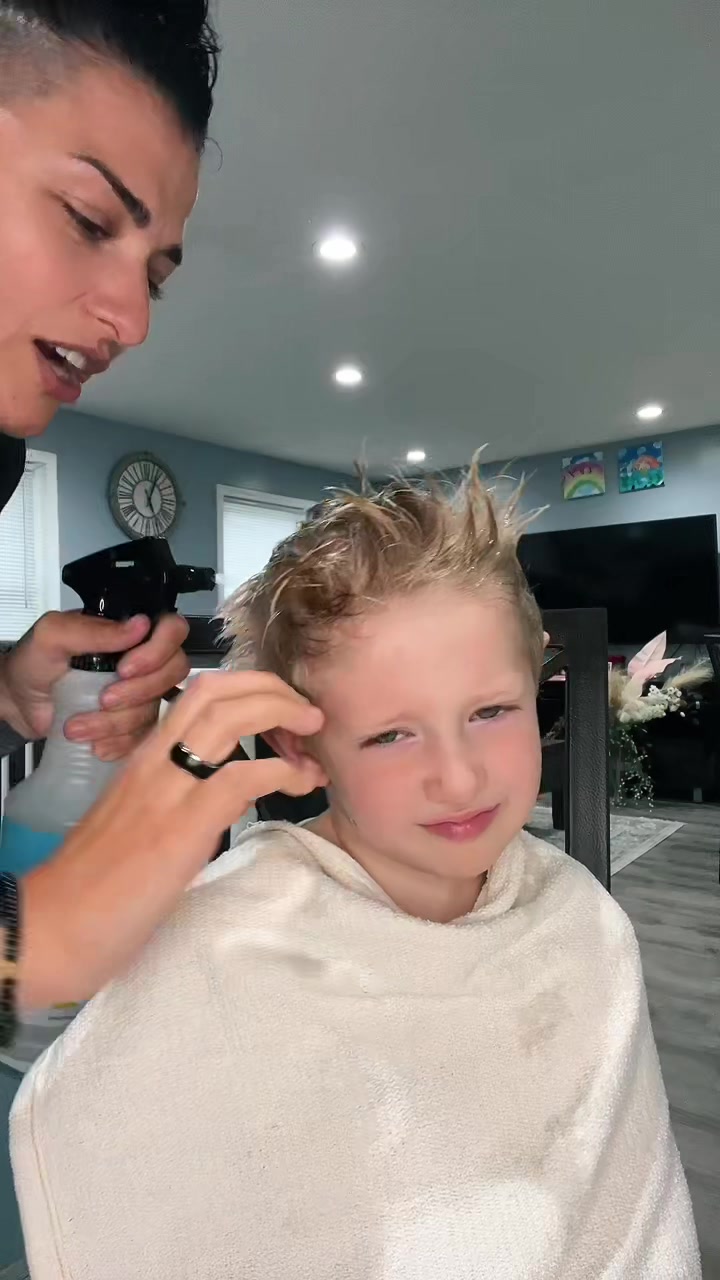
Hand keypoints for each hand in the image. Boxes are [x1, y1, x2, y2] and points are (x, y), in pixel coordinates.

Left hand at [0, 611, 189, 757]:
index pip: (172, 630)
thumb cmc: (34, 663)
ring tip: (76, 727)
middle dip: (139, 692)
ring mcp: (141, 694)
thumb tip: (140, 625)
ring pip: (155, 709)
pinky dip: (119, 743)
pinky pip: (145, 737)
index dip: (159, 650)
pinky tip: (95, 745)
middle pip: (174, 671)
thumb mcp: (53, 636)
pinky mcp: (134, 724)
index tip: (125, 669)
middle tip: (103, 700)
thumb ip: (93, 630)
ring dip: (116, 723)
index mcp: (129, 633)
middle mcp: (143, 660)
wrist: (19, 704)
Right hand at [20, 670, 325, 1006]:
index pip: (198, 692)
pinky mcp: (182, 826)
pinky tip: (301, 784)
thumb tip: (225, 795)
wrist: (57, 924)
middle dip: (273, 689)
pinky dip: (282, 772)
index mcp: (144, 757)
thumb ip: (177, 797)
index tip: (281, 711)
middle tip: (307, 714)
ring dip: (283, 718)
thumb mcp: (139, 820)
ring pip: (231, 718)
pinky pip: (243, 777)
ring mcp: (168, 789)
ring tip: (314, 739)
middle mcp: (154, 761)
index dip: (248, 688)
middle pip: (219, 690)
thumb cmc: (96, 882)